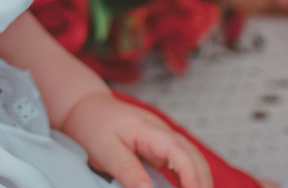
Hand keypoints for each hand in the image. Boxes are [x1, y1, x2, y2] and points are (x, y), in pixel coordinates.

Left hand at [59, 91, 211, 187]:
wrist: (85, 107)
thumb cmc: (92, 123)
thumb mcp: (104, 149)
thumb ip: (127, 169)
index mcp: (149, 129)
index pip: (179, 151)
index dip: (190, 175)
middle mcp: (161, 131)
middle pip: (193, 156)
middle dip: (202, 181)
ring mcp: (162, 138)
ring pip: (192, 158)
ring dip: (199, 179)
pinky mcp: (159, 146)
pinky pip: (181, 161)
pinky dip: (189, 176)